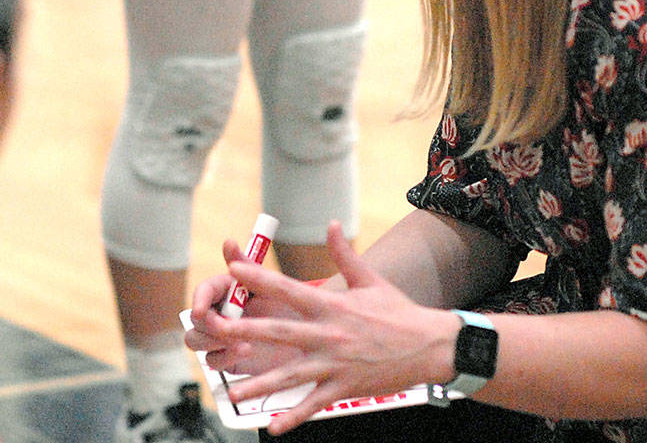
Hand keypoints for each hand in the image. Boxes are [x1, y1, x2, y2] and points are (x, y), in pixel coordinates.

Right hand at [185, 238, 304, 374]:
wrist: (313, 335)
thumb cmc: (293, 304)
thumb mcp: (274, 284)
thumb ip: (249, 267)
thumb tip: (228, 241)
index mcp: (228, 289)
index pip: (204, 290)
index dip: (200, 298)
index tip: (202, 310)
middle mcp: (221, 311)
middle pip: (195, 319)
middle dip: (205, 325)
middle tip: (222, 328)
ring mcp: (222, 336)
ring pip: (197, 341)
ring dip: (211, 342)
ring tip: (238, 341)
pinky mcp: (228, 357)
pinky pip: (214, 361)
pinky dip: (224, 357)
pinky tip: (246, 351)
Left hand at [188, 222, 456, 434]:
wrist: (431, 345)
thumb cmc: (398, 311)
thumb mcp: (370, 279)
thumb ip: (344, 254)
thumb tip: (330, 223)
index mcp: (332, 305)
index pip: (290, 289)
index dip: (260, 279)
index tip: (234, 269)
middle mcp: (330, 334)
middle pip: (280, 333)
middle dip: (246, 332)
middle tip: (216, 331)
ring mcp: (336, 364)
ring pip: (291, 376)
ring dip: (260, 385)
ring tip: (231, 392)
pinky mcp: (345, 387)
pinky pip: (314, 405)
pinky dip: (293, 417)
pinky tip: (272, 428)